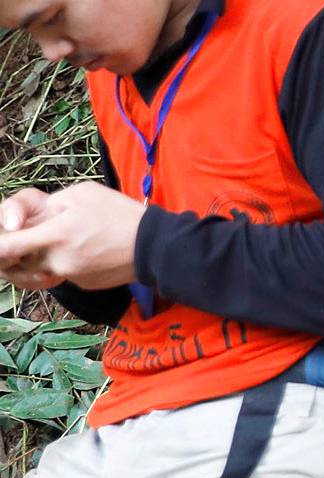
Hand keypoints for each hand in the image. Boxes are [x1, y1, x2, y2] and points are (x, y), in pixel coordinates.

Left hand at [0, 183, 145, 291]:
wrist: (154, 247)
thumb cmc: (120, 214)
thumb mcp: (82, 193)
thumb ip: (47, 204)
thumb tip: (26, 221)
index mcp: (55, 235)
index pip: (5, 247)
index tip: (3, 238)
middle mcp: (58, 261)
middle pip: (19, 260)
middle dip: (21, 248)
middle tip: (38, 232)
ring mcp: (70, 276)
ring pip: (41, 268)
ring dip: (44, 256)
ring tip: (68, 240)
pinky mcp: (82, 284)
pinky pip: (63, 274)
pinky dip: (67, 263)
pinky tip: (89, 251)